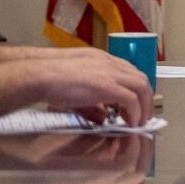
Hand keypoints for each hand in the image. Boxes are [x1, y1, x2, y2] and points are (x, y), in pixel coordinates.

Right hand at [32, 50, 154, 125]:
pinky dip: (135, 112)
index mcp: (101, 59)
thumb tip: (101, 117)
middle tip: (143, 114)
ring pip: (141, 87)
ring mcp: (109, 72)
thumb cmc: (48, 78)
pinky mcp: (107, 85)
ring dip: (144, 106)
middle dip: (145, 98)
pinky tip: (131, 123)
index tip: (136, 102)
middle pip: (140, 78)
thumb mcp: (74, 88)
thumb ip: (91, 102)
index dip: (135, 88)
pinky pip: (131, 100)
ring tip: (139, 121)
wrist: (39, 74)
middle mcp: (109, 62)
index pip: (128, 71)